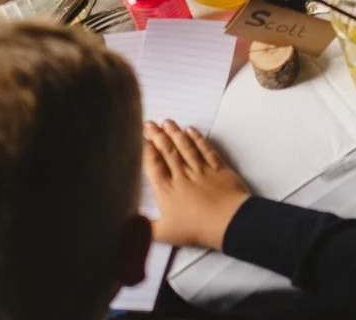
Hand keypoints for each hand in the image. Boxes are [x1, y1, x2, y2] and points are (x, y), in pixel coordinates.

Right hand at [142, 120, 250, 250]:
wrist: (227, 221)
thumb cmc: (195, 229)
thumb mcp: (164, 234)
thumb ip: (144, 228)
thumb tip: (128, 222)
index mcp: (166, 190)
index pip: (153, 164)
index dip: (146, 149)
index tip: (141, 137)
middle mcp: (182, 175)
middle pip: (167, 151)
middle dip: (157, 135)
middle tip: (150, 123)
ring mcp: (201, 169)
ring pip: (185, 146)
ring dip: (175, 132)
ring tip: (167, 122)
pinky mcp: (218, 168)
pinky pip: (205, 149)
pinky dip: (198, 138)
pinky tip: (192, 130)